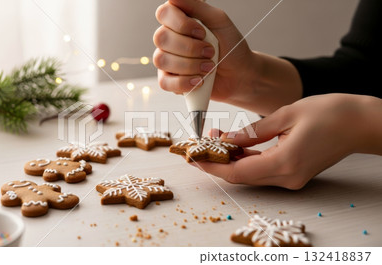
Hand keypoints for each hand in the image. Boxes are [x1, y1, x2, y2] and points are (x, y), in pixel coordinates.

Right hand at [153, 0, 252, 101]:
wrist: (239, 74)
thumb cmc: (230, 45)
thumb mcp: (219, 20)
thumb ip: (197, 7)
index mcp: (178, 20)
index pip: (163, 13)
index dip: (181, 24)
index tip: (202, 32)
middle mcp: (168, 38)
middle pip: (160, 38)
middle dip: (189, 48)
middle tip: (211, 52)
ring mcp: (167, 60)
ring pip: (161, 60)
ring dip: (189, 66)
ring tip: (209, 68)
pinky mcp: (169, 80)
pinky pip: (164, 82)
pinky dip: (184, 83)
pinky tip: (199, 81)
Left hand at [190, 94, 381, 188]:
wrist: (361, 123)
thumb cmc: (330, 113)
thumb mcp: (285, 115)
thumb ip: (253, 131)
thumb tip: (227, 140)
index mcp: (284, 163)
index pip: (237, 172)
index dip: (211, 166)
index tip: (193, 158)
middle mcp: (287, 177)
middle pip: (241, 176)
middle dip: (217, 162)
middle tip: (199, 145)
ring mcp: (292, 178)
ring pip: (250, 174)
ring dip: (230, 160)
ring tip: (214, 140)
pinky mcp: (294, 173)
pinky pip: (262, 170)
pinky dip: (246, 160)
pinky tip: (234, 145)